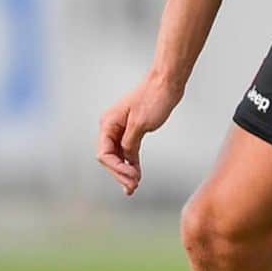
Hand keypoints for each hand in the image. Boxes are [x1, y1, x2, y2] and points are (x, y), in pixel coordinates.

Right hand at [97, 73, 183, 195]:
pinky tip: (136, 174)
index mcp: (108, 123)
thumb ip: (130, 143)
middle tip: (133, 188)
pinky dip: (131, 162)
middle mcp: (110, 126)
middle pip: (109, 158)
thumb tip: (126, 159)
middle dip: (120, 173)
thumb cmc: (154, 99)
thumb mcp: (141, 124)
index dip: (117, 169)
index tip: (133, 177)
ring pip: (118, 155)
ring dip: (125, 171)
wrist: (167, 83)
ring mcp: (121, 128)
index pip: (104, 154)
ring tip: (134, 186)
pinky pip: (127, 150)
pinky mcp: (132, 129)